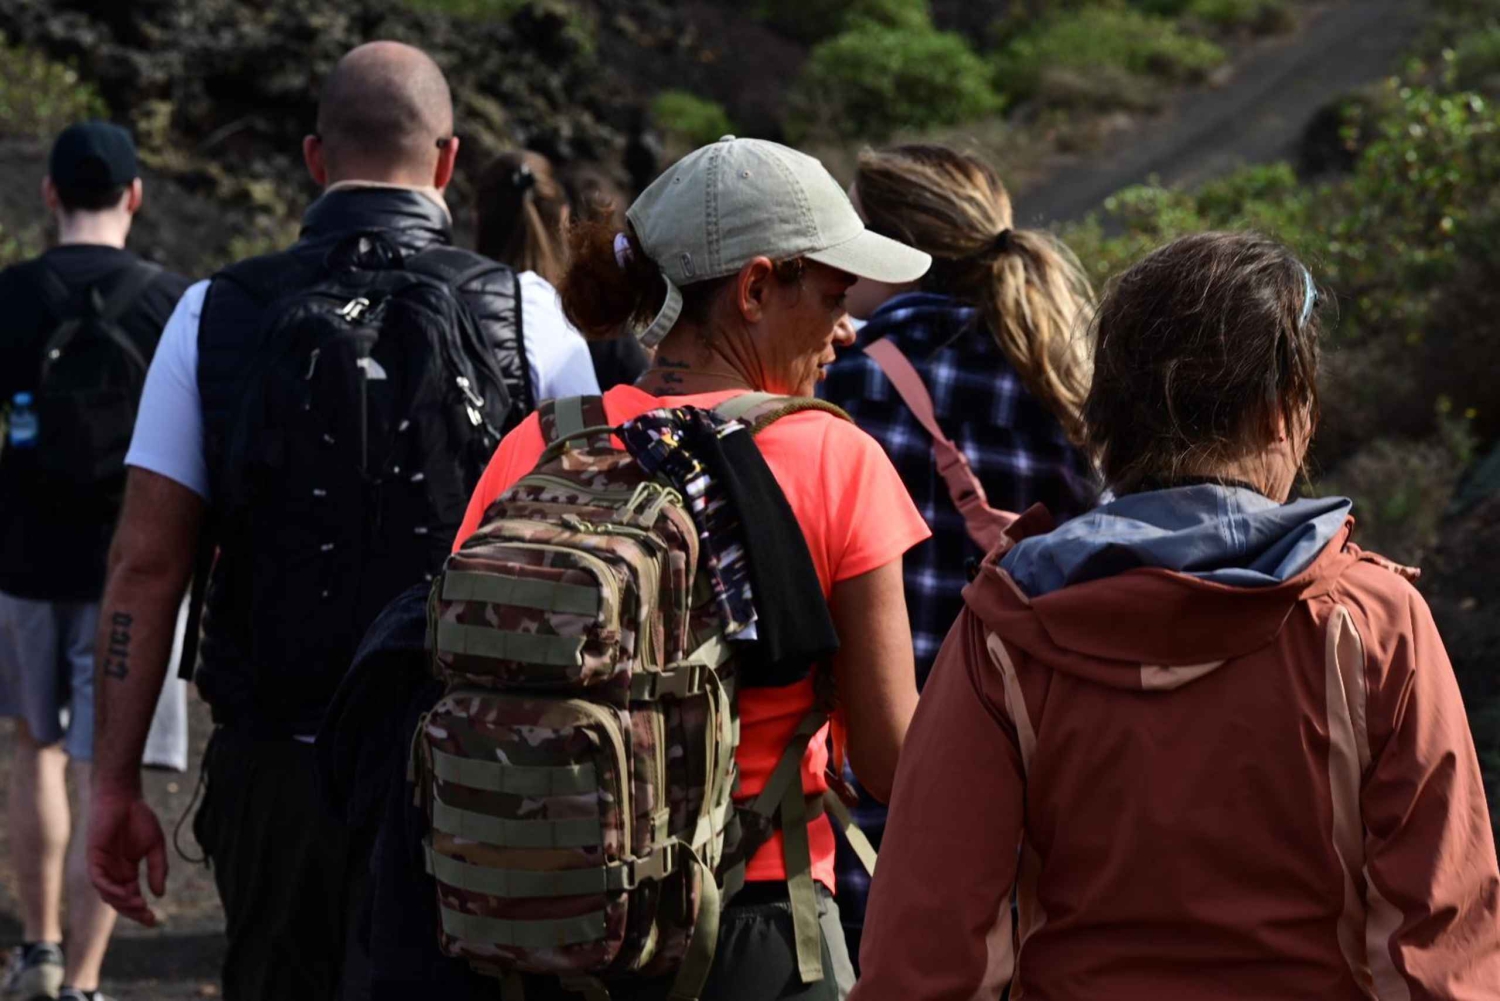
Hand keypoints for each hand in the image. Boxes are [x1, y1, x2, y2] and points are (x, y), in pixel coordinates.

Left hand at [88, 788, 167, 926]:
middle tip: (148, 917)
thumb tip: (159, 894)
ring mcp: (102, 866)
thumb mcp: (155, 847)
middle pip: (120, 900)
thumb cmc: (139, 818)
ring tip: (140, 904)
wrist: (123, 798)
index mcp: (127, 870)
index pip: (132, 896)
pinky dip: (110, 889)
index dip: (141, 909)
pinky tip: (125, 892)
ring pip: (108, 894)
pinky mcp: (93, 858)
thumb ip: (158, 869)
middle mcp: (113, 872)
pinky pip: (99, 880)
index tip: (155, 919)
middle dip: (133, 911)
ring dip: (122, 902)